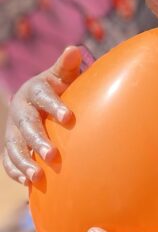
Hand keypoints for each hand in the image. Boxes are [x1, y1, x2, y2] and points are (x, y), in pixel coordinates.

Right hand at [2, 47, 80, 184]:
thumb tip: (74, 48)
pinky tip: (27, 183)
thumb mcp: (62, 76)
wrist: (37, 100)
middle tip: (53, 156)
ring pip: (14, 146)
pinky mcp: (10, 144)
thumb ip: (67, 66)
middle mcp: (19, 109)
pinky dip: (15, 170)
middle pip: (26, 125)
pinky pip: (8, 159)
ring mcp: (12, 129)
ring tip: (38, 177)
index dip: (54, 106)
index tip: (69, 118)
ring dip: (24, 161)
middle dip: (38, 141)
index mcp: (33, 90)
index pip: (43, 97)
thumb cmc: (57, 87)